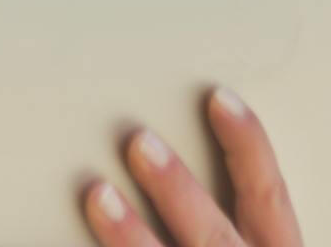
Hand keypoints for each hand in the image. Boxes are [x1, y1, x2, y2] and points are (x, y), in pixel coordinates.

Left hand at [83, 86, 303, 246]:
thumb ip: (226, 217)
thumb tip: (153, 142)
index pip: (269, 199)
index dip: (249, 148)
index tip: (218, 98)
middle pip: (216, 237)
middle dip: (179, 192)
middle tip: (138, 142)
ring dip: (134, 238)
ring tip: (97, 194)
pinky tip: (62, 241)